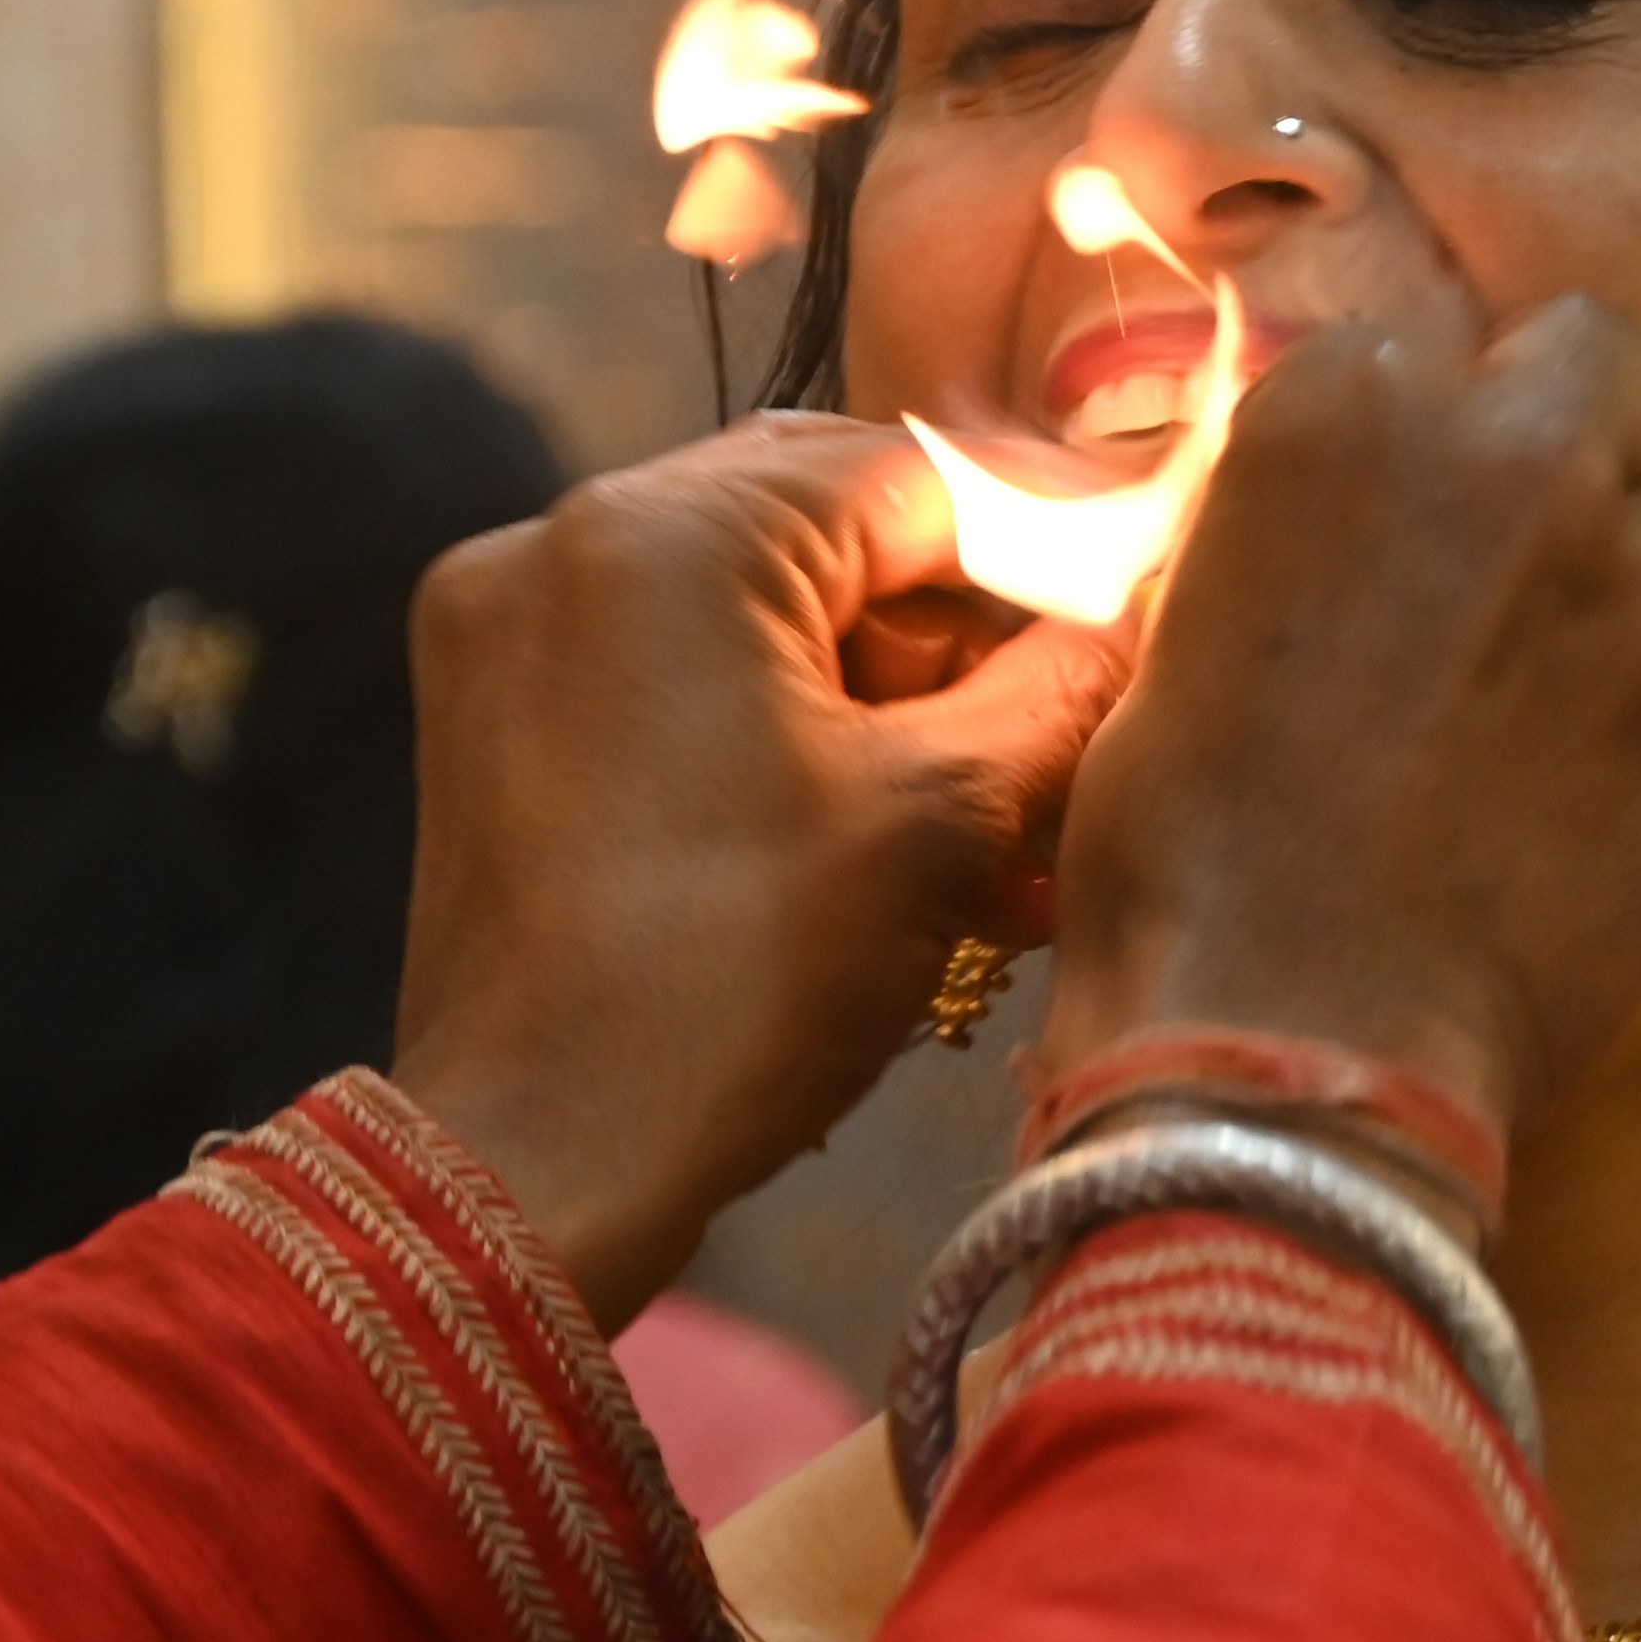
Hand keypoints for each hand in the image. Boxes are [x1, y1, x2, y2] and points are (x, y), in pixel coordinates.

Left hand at [393, 416, 1119, 1319]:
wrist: (532, 1166)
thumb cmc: (735, 986)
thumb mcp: (940, 822)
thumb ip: (1059, 688)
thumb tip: (1143, 617)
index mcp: (665, 529)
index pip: (920, 475)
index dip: (1057, 545)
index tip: (1148, 603)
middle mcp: (560, 539)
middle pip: (830, 527)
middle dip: (966, 628)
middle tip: (1069, 720)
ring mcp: (509, 629)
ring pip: (756, 605)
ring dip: (888, 692)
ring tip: (1003, 818)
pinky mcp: (493, 718)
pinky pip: (676, 671)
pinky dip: (787, 728)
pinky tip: (892, 831)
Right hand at [1048, 285, 1640, 1159]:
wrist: (1295, 1045)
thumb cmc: (1186, 849)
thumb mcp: (1179, 629)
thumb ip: (1290, 517)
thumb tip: (1344, 498)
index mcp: (1354, 407)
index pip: (1427, 340)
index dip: (1414, 428)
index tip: (1392, 504)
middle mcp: (1523, 461)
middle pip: (1596, 363)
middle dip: (1558, 425)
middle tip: (1503, 540)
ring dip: (1609, 578)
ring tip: (1523, 705)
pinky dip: (1639, 722)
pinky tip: (1556, 812)